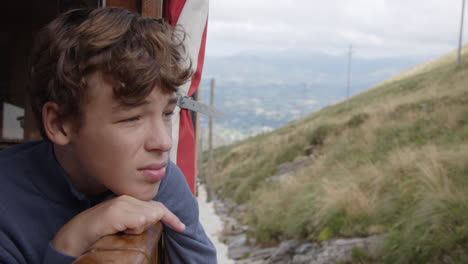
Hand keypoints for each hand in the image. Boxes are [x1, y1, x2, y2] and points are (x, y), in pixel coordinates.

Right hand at [51, 195, 184, 256]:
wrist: (73, 236)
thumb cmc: (98, 233)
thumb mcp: (122, 225)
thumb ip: (136, 221)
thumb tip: (152, 221)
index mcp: (129, 201)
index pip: (156, 206)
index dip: (170, 217)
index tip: (182, 227)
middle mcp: (126, 199)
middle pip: (155, 211)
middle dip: (149, 223)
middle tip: (128, 229)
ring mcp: (121, 205)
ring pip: (147, 217)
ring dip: (138, 228)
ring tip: (120, 230)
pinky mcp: (115, 213)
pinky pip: (137, 221)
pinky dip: (132, 228)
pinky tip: (118, 229)